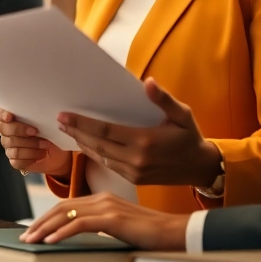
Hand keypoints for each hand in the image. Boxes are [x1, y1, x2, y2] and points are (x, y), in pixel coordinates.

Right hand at [0, 106, 71, 176]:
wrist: (57, 153)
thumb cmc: (51, 132)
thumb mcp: (48, 121)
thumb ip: (40, 115)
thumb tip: (45, 112)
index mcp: (11, 118)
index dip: (1, 115)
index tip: (10, 117)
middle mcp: (7, 132)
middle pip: (3, 129)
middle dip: (20, 130)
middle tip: (36, 131)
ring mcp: (9, 147)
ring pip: (13, 146)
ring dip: (32, 145)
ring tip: (45, 145)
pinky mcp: (15, 160)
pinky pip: (18, 160)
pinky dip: (32, 157)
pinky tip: (41, 154)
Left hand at [19, 192, 189, 249]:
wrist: (177, 233)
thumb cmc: (152, 235)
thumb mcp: (121, 228)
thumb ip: (102, 227)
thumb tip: (82, 237)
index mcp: (103, 199)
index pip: (66, 206)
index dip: (46, 217)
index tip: (33, 230)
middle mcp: (102, 198)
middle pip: (61, 208)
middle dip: (40, 222)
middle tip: (25, 236)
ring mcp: (107, 207)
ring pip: (66, 215)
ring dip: (45, 228)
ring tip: (31, 240)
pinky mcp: (113, 219)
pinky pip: (80, 224)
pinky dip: (62, 233)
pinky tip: (50, 242)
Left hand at [58, 78, 220, 186]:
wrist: (200, 168)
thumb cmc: (190, 137)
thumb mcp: (182, 115)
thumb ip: (164, 99)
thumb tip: (148, 82)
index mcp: (145, 141)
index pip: (105, 131)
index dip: (83, 123)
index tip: (64, 115)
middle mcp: (136, 159)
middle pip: (97, 144)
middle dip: (76, 132)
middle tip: (59, 121)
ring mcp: (134, 172)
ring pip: (99, 156)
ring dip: (82, 143)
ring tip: (67, 130)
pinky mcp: (134, 179)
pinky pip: (108, 165)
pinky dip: (94, 154)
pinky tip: (85, 144)